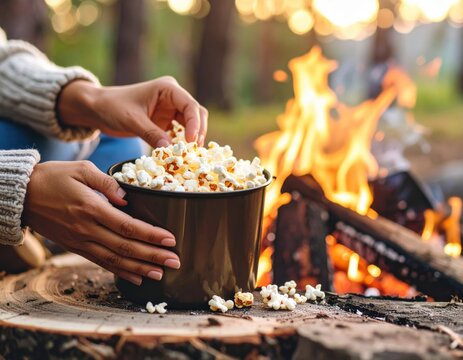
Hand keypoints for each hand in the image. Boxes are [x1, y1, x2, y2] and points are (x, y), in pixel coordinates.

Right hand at [22, 161, 180, 284]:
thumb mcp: (81, 169)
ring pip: (114, 260)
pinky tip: (137, 277)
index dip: (151, 235)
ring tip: (161, 274)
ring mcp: (80, 241)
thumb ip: (107, 182)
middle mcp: (87, 229)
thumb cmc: (53, 177)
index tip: (171, 239)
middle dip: (153, 256)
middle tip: (175, 261)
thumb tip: (127, 197)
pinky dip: (120, 272)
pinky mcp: (75, 247)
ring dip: (140, 268)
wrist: (22, 195)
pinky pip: (100, 263)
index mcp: (91, 207)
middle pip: (125, 247)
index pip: (127, 226)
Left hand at [58, 77, 207, 146]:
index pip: (190, 105)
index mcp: (167, 88)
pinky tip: (180, 154)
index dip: (195, 124)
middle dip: (198, 132)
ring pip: (192, 124)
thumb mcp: (132, 120)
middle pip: (196, 114)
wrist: (98, 108)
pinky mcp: (166, 121)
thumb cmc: (112, 107)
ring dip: (192, 138)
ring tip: (189, 154)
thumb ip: (151, 133)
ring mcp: (171, 109)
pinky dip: (182, 143)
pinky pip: (181, 132)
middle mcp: (173, 97)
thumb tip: (170, 150)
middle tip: (193, 151)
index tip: (190, 141)